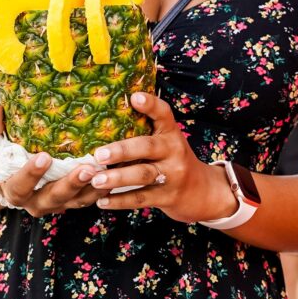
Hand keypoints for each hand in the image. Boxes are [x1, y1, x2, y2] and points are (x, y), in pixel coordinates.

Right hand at [0, 103, 102, 217]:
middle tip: (87, 168)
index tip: (44, 157)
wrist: (15, 179)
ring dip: (92, 188)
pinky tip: (115, 173)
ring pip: (76, 201)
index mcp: (14, 190)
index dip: (31, 174)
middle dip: (70, 184)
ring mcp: (57, 204)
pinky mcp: (74, 201)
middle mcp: (35, 202)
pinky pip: (90, 198)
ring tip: (106, 171)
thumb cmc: (5, 156)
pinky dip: (102, 188)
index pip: (20, 186)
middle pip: (53, 197)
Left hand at [86, 93, 236, 223]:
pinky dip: (120, 201)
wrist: (201, 191)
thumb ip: (145, 133)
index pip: (164, 114)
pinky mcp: (168, 197)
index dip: (150, 105)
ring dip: (118, 178)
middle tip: (99, 154)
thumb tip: (105, 120)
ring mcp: (173, 175)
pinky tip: (102, 201)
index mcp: (171, 133)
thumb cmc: (173, 161)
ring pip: (143, 175)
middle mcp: (174, 151)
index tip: (134, 97)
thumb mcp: (167, 142)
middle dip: (122, 150)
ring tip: (96, 180)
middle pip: (148, 147)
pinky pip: (141, 198)